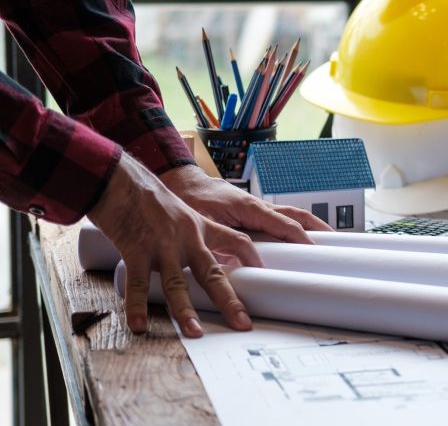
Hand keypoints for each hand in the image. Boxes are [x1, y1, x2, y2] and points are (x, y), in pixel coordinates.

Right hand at [88, 153, 261, 336]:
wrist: (120, 177)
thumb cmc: (147, 196)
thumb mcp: (179, 211)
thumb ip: (189, 233)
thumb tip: (197, 254)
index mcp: (201, 226)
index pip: (238, 242)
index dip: (252, 259)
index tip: (264, 275)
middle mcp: (188, 238)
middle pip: (214, 273)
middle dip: (229, 301)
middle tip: (243, 324)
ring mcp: (162, 246)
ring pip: (179, 283)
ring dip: (186, 311)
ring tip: (196, 332)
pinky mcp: (136, 249)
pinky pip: (139, 283)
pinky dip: (137, 306)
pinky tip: (139, 325)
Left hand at [160, 164, 332, 242]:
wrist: (181, 182)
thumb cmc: (189, 200)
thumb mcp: (201, 224)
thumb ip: (220, 243)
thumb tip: (237, 264)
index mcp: (250, 208)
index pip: (285, 224)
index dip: (302, 238)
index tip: (316, 251)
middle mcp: (258, 206)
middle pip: (297, 215)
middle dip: (318, 227)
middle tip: (335, 242)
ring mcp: (257, 207)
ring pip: (291, 214)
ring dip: (310, 225)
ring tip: (326, 239)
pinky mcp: (252, 210)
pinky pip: (279, 217)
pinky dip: (294, 224)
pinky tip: (298, 236)